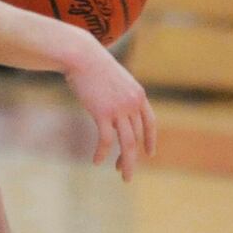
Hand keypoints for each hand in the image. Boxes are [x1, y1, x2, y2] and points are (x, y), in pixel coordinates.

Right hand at [64, 44, 156, 180]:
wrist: (81, 55)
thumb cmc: (92, 64)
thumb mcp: (113, 78)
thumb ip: (119, 94)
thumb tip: (115, 108)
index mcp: (138, 95)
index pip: (150, 122)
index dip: (151, 139)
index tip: (150, 153)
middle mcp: (133, 104)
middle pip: (138, 138)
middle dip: (132, 157)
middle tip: (127, 174)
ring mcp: (119, 109)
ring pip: (127, 144)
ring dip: (126, 163)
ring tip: (124, 176)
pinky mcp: (103, 113)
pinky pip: (106, 140)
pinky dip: (101, 153)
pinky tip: (95, 161)